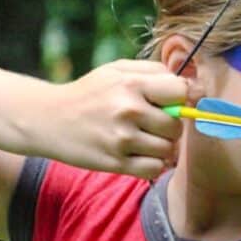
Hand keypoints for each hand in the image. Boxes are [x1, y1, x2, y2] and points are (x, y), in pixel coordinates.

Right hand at [34, 60, 187, 178]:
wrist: (48, 119)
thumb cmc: (91, 92)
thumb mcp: (118, 71)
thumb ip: (155, 72)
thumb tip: (192, 84)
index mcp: (131, 84)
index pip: (181, 92)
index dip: (180, 99)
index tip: (170, 103)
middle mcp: (127, 110)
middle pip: (177, 126)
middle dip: (170, 126)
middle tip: (153, 124)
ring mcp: (121, 139)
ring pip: (168, 150)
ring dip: (161, 147)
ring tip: (144, 139)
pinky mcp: (115, 163)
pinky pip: (154, 169)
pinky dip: (152, 165)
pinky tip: (140, 155)